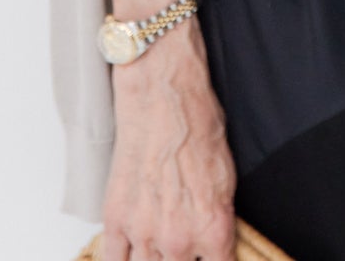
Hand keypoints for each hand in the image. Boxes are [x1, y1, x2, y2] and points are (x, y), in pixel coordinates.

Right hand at [100, 18, 238, 260]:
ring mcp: (143, 232)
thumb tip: (215, 246)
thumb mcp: (228, 179)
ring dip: (155, 259)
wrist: (164, 99)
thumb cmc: (198, 127)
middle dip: (184, 259)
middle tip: (183, 243)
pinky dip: (124, 259)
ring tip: (160, 242)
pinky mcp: (116, 220)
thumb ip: (220, 223)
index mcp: (213, 230)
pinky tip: (133, 253)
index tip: (209, 257)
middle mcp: (178, 240)